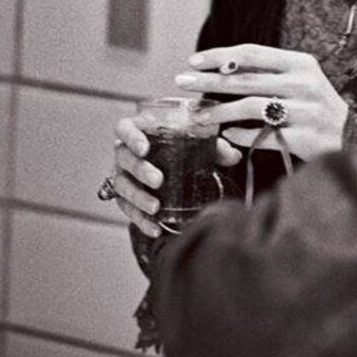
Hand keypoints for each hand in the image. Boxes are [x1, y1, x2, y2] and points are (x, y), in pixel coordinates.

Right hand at [111, 116, 240, 237]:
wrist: (171, 164)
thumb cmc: (181, 146)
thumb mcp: (198, 143)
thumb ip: (215, 146)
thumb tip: (234, 155)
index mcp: (140, 131)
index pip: (125, 128)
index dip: (131, 137)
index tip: (145, 148)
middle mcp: (125, 153)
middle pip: (123, 158)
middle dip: (140, 170)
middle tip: (158, 180)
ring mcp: (123, 175)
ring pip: (122, 186)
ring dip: (138, 197)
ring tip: (156, 207)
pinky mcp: (125, 198)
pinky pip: (127, 209)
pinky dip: (140, 220)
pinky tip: (155, 228)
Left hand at [175, 43, 347, 161]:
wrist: (351, 139)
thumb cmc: (315, 106)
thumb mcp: (299, 80)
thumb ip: (267, 74)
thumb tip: (221, 70)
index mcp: (301, 63)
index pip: (252, 54)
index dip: (219, 56)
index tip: (193, 61)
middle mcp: (303, 84)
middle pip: (245, 80)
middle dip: (208, 81)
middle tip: (182, 82)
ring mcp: (304, 111)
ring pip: (250, 107)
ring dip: (218, 112)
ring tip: (197, 116)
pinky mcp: (302, 138)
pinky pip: (261, 136)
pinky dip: (240, 135)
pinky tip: (226, 135)